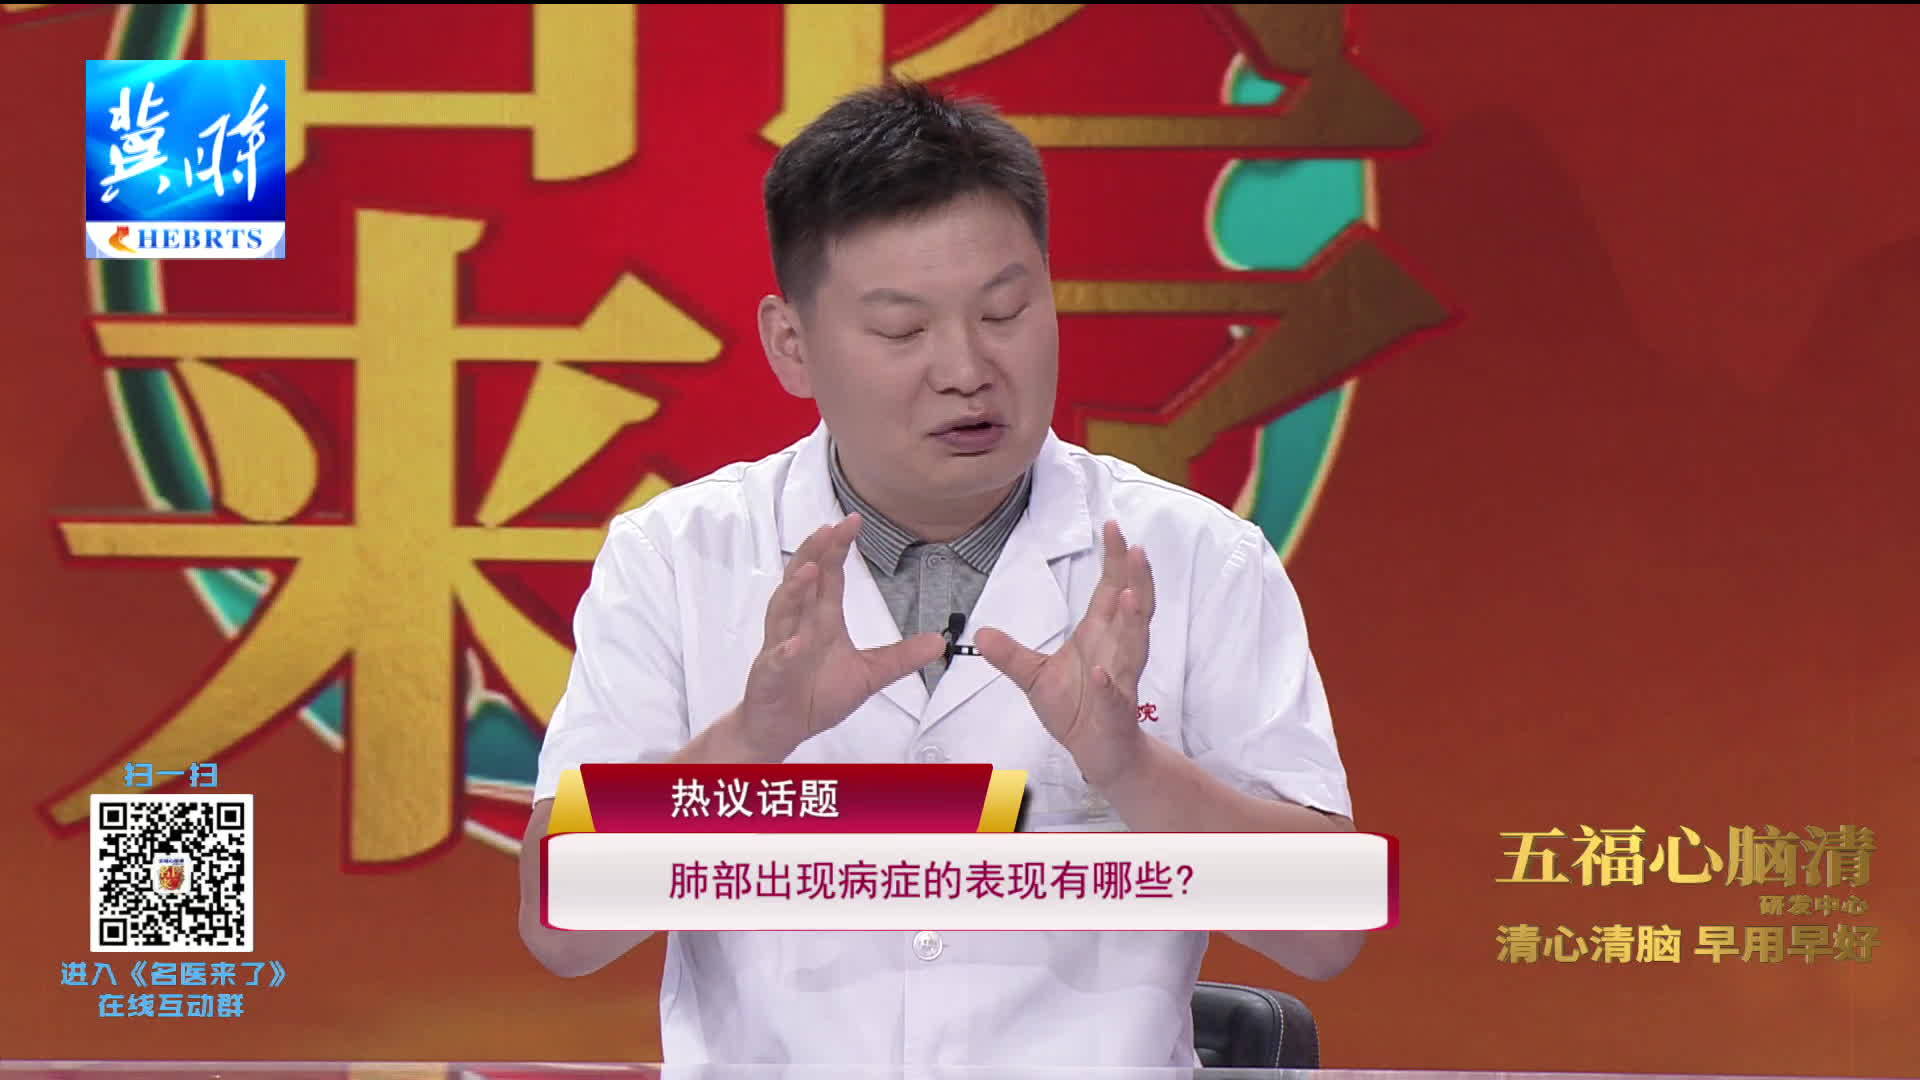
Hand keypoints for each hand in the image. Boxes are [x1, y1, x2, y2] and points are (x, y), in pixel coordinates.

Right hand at [736, 514, 945, 757]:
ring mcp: (781, 646)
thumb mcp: (869, 674)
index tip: (853, 521)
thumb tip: (939, 642)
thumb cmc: (818, 695)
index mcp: (822, 619)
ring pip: (784, 611)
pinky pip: (777, 660)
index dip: (838, 548)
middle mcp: (799, 625)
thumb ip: (900, 657)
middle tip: (829, 528)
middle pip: (803, 580)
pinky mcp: (771, 674)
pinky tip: (793, 644)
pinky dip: (783, 651)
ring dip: (794, 590)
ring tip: (809, 570)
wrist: (784, 727)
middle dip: (814, 553)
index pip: (830, 576)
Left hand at [977, 520, 1153, 784]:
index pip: (1111, 588)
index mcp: (1100, 634)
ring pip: (1134, 646)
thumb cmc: (1075, 707)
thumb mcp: (1034, 676)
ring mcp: (1121, 680)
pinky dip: (1110, 683)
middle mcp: (1117, 650)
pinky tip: (1103, 672)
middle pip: (1133, 607)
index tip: (1112, 527)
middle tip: (1136, 549)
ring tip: (1129, 596)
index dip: (1115, 560)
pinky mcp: (1117, 711)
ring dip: (1133, 622)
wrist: (1098, 751)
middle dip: (1136, 579)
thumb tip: (979, 633)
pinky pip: (1115, 695)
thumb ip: (1010, 654)